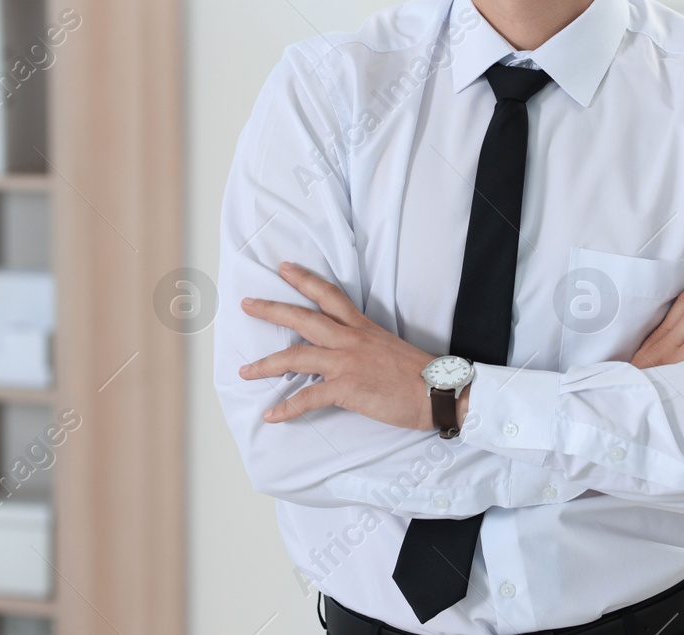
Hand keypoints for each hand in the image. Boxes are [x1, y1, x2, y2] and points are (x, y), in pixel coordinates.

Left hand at [238, 261, 442, 430]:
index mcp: (361, 327)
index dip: (304, 280)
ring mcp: (347, 362)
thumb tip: (345, 351)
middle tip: (246, 304)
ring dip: (266, 365)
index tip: (284, 268)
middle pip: (303, 318)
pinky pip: (308, 397)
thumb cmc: (417, 373)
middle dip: (271, 310)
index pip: (329, 295)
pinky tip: (271, 414)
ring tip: (245, 371)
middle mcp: (350, 339)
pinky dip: (287, 407)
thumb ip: (363, 344)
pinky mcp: (347, 388)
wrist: (438, 391)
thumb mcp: (387, 346)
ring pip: (297, 356)